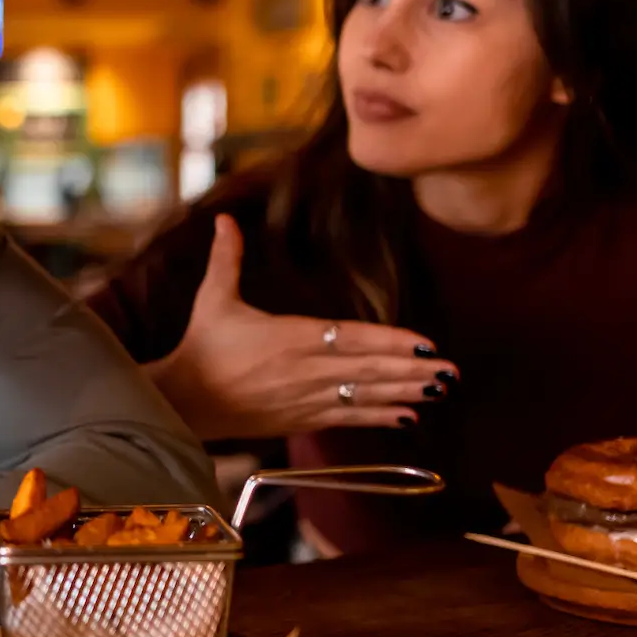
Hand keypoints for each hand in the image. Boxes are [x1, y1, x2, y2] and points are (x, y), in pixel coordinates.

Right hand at [147, 215, 457, 438]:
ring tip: (440, 390)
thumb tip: (225, 217)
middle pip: (368, 370)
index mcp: (289, 337)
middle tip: (453, 371)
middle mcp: (304, 370)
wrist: (183, 402)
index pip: (350, 338)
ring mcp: (304, 398)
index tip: (426, 344)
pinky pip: (348, 419)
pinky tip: (409, 417)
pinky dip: (379, 418)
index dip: (390, 342)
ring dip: (405, 393)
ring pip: (365, 396)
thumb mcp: (214, 299)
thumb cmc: (201, 347)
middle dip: (413, 370)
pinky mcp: (300, 419)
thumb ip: (227, 258)